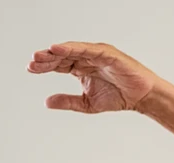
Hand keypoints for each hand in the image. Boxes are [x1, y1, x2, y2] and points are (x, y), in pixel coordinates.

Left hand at [27, 42, 156, 113]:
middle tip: (33, 62)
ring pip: (72, 50)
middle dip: (47, 58)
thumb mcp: (87, 104)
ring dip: (56, 52)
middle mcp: (87, 59)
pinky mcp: (106, 53)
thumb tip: (47, 102)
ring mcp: (96, 54)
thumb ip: (68, 101)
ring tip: (42, 54)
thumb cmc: (119, 97)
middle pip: (62, 56)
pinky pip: (86, 48)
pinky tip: (58, 49)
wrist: (142, 98)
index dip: (45, 66)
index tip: (31, 69)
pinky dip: (72, 47)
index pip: (59, 64)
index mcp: (81, 68)